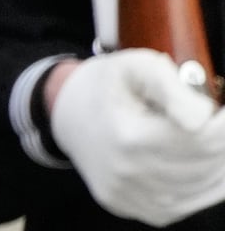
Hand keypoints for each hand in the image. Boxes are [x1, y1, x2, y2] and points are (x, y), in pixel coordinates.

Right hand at [50, 49, 224, 222]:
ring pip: (203, 187)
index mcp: (128, 136)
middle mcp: (128, 173)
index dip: (222, 124)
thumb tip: (203, 116)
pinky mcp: (137, 209)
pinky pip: (190, 204)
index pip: (202, 138)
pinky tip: (205, 164)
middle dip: (222, 142)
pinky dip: (207, 185)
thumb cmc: (106, 86)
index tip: (222, 110)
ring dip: (219, 164)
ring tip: (213, 141)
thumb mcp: (135, 66)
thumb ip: (171, 86)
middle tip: (218, 123)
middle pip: (205, 163)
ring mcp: (133, 196)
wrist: (68, 114)